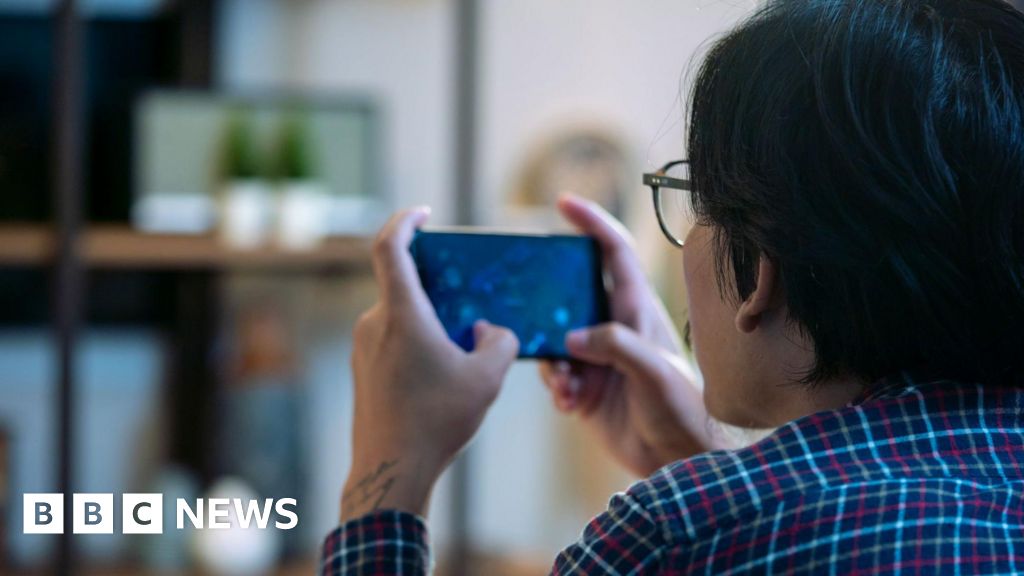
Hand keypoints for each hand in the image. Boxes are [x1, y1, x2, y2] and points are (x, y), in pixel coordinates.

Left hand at [342, 208, 519, 521]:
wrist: (391, 470)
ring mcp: (363, 348)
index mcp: (401, 313)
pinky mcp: (362, 371)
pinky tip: (441, 376)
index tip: (423, 213)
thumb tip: (486, 330)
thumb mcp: (486, 377)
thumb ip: (498, 341)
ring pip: (400, 317)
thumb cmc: (436, 420)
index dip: (404, 220)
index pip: (389, 246)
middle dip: (437, 289)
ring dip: (430, 322)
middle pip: (404, 286)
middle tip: (467, 304)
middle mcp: (374, 323)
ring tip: (461, 352)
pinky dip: (417, 343)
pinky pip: (391, 341)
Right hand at [539, 195, 723, 476]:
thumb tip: (571, 338)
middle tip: (527, 305)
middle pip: (571, 292)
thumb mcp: (654, 373)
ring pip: (554, 339)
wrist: (677, 460)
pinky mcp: (585, 385)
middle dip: (547, 301)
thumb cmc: (681, 409)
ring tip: (567, 387)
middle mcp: (613, 325)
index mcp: (636, 310)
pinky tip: (570, 405)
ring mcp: (597, 356)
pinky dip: (556, 388)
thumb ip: (616, 347)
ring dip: (552, 362)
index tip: (564, 202)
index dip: (592, 223)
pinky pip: (554, 374)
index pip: (614, 253)